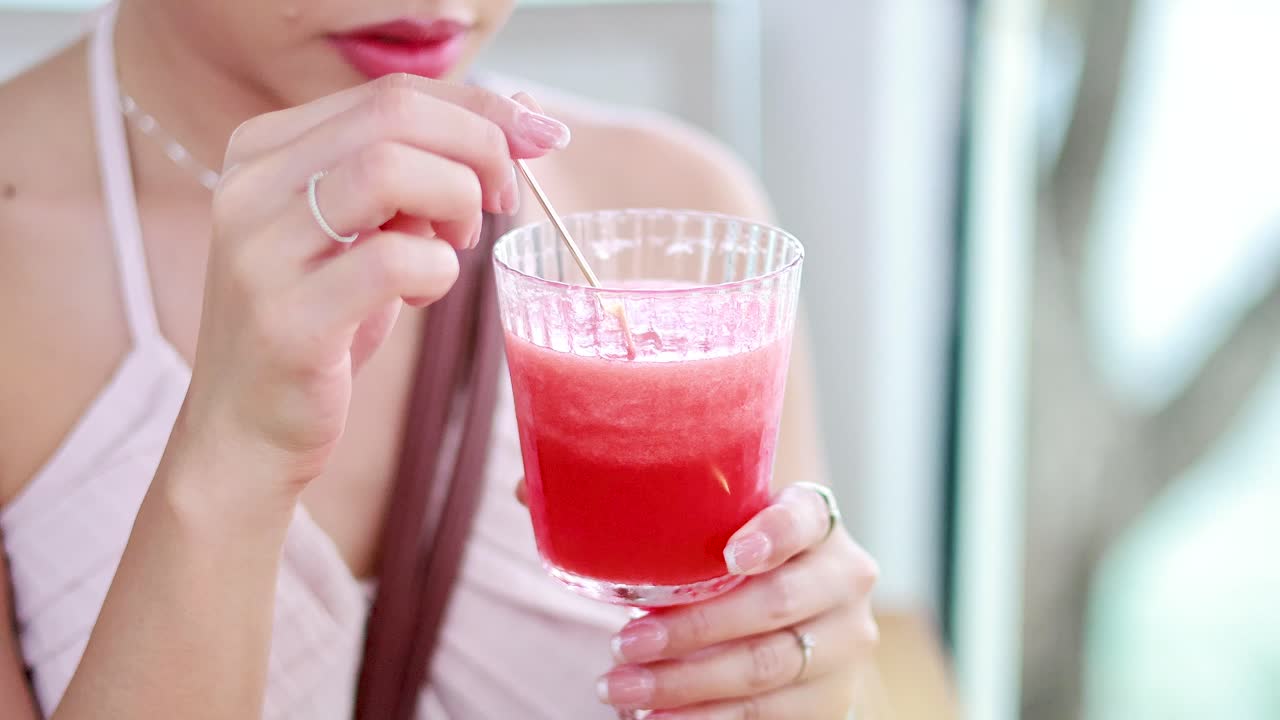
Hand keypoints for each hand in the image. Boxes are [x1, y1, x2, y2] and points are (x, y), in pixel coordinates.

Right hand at [177, 74, 571, 501]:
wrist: (244, 432)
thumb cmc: (318, 326)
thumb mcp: (364, 234)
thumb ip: (420, 173)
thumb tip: (523, 116)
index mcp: (264, 150)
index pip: (390, 94)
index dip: (480, 109)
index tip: (538, 139)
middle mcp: (250, 186)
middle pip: (393, 116)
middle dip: (479, 147)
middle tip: (503, 198)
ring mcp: (261, 251)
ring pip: (389, 170)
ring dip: (456, 200)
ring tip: (459, 243)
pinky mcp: (286, 319)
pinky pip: (393, 261)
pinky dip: (437, 271)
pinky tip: (425, 295)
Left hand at [597, 484, 878, 718]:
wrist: (799, 618)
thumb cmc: (741, 565)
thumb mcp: (731, 534)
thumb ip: (698, 538)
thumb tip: (615, 561)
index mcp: (820, 524)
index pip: (803, 519)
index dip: (771, 535)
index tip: (730, 556)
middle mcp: (845, 580)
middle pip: (773, 604)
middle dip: (694, 628)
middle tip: (627, 642)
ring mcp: (846, 644)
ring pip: (766, 667)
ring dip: (686, 684)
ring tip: (625, 688)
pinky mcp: (834, 699)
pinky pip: (768, 716)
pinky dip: (707, 719)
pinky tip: (660, 718)